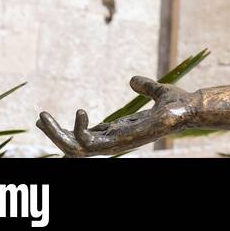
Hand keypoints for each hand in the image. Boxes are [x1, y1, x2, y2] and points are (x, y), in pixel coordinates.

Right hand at [37, 77, 197, 156]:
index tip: (43, 118)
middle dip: (53, 135)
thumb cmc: (177, 105)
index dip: (63, 130)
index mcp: (117, 131)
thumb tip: (133, 80)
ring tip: (43, 117)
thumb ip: (145, 87)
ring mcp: (116, 143)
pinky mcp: (121, 141)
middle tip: (39, 118)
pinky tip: (79, 111)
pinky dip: (80, 130)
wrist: (190, 108)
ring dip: (56, 135)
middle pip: (73, 146)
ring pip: (74, 150)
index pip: (82, 137)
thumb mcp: (156, 93)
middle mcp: (113, 140)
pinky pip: (90, 144)